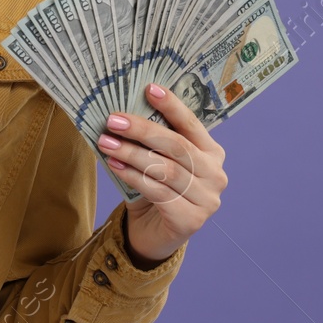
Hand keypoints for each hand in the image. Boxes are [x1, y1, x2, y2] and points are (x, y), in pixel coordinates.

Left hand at [96, 82, 227, 266]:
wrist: (154, 233)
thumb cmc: (155, 190)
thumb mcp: (156, 160)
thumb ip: (151, 141)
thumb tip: (122, 112)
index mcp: (212, 153)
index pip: (192, 124)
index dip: (172, 106)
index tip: (149, 88)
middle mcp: (216, 174)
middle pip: (177, 146)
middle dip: (142, 130)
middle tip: (113, 120)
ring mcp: (208, 199)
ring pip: (165, 169)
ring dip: (131, 153)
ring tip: (106, 143)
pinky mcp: (192, 220)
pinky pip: (158, 192)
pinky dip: (133, 177)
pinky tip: (115, 166)